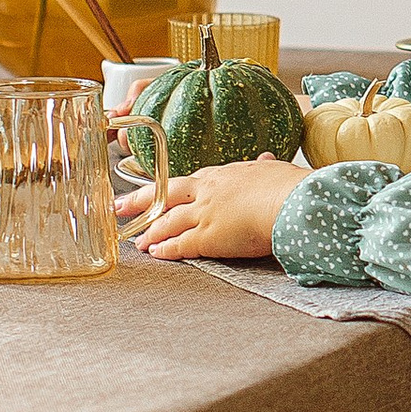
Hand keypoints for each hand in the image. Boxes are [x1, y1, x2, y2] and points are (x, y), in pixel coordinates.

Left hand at [132, 152, 306, 260]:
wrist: (290, 201)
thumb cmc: (287, 186)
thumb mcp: (273, 169)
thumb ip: (264, 166)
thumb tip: (265, 157)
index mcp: (222, 175)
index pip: (190, 182)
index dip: (172, 190)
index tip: (161, 193)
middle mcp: (207, 192)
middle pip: (164, 194)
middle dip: (139, 201)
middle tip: (120, 207)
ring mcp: (204, 214)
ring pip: (168, 222)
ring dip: (150, 232)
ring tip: (137, 241)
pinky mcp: (208, 237)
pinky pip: (180, 244)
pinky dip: (165, 249)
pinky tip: (155, 253)